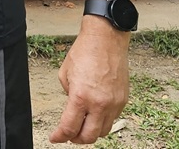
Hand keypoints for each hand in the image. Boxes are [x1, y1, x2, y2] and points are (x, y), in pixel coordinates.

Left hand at [50, 21, 130, 143]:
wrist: (106, 39)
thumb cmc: (84, 52)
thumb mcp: (65, 74)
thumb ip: (68, 95)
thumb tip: (72, 107)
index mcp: (81, 97)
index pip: (69, 127)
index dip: (60, 136)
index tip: (55, 138)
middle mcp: (99, 103)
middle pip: (89, 137)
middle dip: (76, 139)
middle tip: (68, 135)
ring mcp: (114, 103)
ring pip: (103, 131)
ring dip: (91, 132)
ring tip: (82, 125)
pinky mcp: (123, 100)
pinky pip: (113, 119)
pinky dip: (102, 121)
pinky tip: (95, 114)